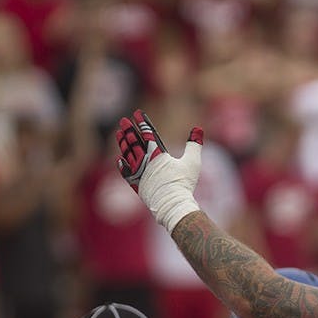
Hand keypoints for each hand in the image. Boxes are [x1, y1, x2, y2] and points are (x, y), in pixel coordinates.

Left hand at [116, 110, 203, 231]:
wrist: (171, 204)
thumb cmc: (183, 183)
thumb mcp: (192, 162)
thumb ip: (194, 144)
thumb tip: (198, 128)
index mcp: (158, 154)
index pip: (148, 133)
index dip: (143, 122)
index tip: (137, 113)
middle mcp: (145, 161)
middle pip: (134, 141)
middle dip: (129, 130)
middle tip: (124, 121)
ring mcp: (139, 172)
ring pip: (128, 154)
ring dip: (124, 143)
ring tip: (119, 134)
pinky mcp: (136, 184)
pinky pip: (126, 172)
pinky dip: (123, 164)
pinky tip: (120, 159)